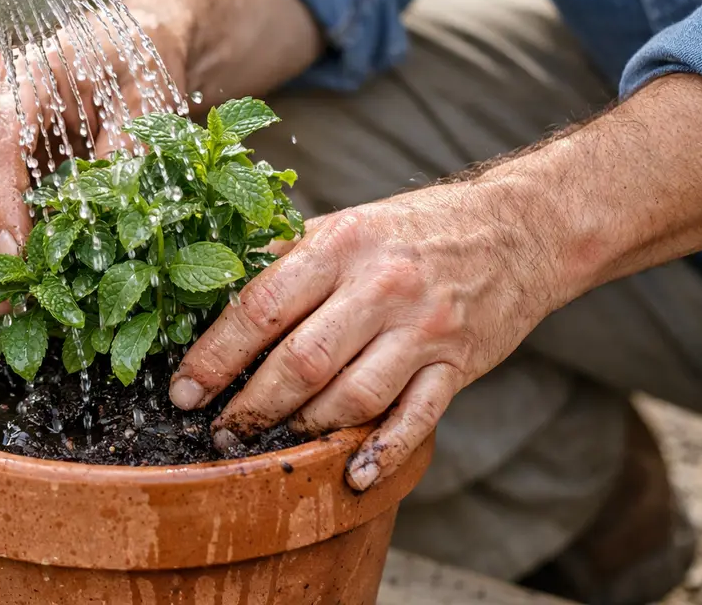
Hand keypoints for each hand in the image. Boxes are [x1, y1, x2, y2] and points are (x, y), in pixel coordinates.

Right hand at [0, 0, 323, 284]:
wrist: (122, 45)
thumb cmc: (135, 67)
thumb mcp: (150, 98)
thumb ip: (130, 148)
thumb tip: (109, 214)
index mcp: (23, 74)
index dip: (2, 207)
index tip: (21, 256)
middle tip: (10, 297)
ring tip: (12, 300)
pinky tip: (13, 278)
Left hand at [168, 178, 559, 490]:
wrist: (518, 229)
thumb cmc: (413, 230)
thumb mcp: (344, 225)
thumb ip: (284, 258)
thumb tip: (212, 286)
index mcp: (340, 244)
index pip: (261, 306)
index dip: (215, 355)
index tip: (184, 389)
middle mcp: (380, 287)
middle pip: (300, 361)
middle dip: (250, 406)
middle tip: (220, 431)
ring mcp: (422, 330)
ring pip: (351, 398)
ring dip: (303, 430)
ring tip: (271, 445)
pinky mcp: (457, 366)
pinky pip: (415, 420)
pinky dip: (380, 453)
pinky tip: (349, 476)